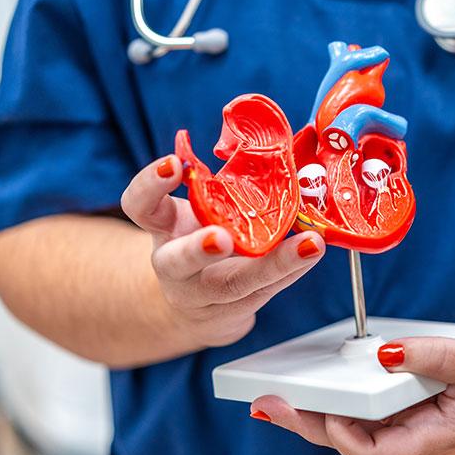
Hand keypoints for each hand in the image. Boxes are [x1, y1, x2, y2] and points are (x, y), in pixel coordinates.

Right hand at [121, 155, 324, 348]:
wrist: (195, 301)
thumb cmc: (198, 237)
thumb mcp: (198, 207)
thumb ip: (218, 183)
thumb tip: (280, 144)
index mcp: (163, 228)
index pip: (142, 205)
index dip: (151, 184)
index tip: (174, 164)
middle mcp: (175, 265)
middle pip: (178, 263)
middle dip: (198, 250)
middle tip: (219, 239)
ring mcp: (204, 293)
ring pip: (234, 286)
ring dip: (274, 265)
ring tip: (308, 245)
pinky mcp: (235, 310)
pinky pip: (265, 290)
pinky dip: (293, 269)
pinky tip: (313, 251)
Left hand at [251, 337, 454, 454]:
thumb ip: (434, 357)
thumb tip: (384, 352)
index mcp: (435, 438)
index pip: (373, 454)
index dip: (340, 435)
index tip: (322, 405)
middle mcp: (419, 438)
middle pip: (352, 440)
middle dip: (308, 423)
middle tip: (266, 402)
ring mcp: (418, 426)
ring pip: (360, 426)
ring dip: (320, 411)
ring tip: (283, 393)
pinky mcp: (420, 412)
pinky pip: (376, 411)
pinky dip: (348, 399)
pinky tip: (329, 384)